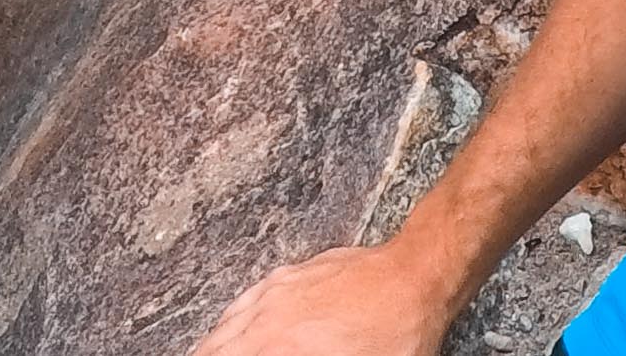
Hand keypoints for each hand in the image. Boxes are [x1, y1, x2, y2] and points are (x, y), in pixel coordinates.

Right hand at [187, 242, 452, 355]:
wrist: (412, 276)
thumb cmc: (395, 336)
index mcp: (281, 349)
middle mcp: (269, 320)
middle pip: (218, 348)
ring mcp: (275, 293)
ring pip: (224, 327)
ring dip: (212, 348)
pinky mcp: (287, 277)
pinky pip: (242, 303)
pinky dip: (226, 323)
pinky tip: (226, 329)